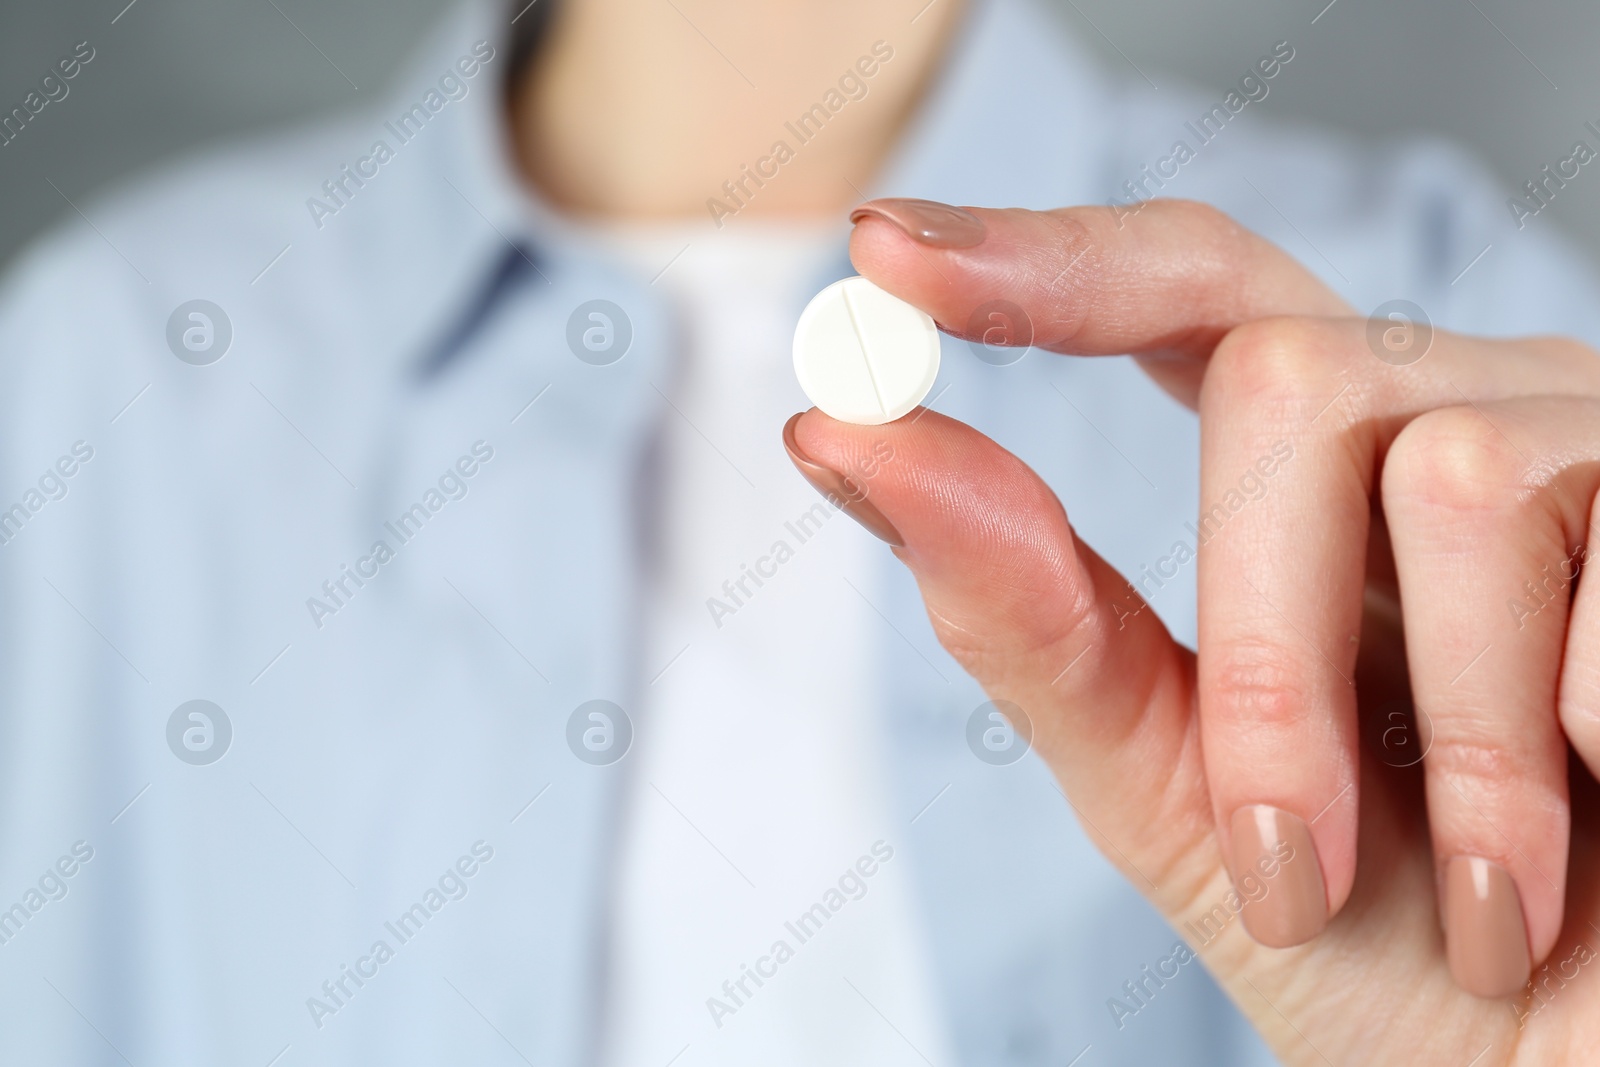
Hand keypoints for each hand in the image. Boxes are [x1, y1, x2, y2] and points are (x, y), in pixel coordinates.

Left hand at [783, 198, 1599, 1063]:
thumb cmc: (1388, 939)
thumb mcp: (1178, 791)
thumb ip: (1032, 622)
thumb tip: (850, 442)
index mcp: (1324, 467)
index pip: (1183, 292)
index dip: (1042, 260)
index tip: (881, 257)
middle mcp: (1463, 413)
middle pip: (1287, 380)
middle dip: (1264, 650)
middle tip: (1287, 856)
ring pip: (1450, 476)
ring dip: (1436, 742)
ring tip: (1483, 901)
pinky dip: (1558, 763)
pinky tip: (1581, 871)